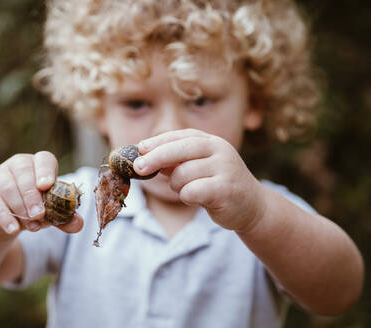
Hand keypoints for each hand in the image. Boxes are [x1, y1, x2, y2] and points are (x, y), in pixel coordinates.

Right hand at [0, 151, 83, 235]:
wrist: (8, 220)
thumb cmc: (35, 209)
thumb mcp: (51, 213)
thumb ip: (65, 218)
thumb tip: (78, 224)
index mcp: (39, 164)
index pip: (44, 159)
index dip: (46, 171)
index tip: (47, 185)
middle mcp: (19, 164)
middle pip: (24, 173)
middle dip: (32, 196)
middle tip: (39, 214)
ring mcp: (0, 175)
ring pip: (8, 187)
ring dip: (20, 207)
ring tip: (32, 225)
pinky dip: (4, 216)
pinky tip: (13, 229)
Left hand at [134, 129, 265, 230]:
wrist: (252, 206)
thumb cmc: (217, 185)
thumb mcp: (197, 168)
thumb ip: (175, 162)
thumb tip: (144, 157)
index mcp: (211, 141)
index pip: (180, 136)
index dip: (157, 142)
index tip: (139, 149)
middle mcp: (220, 150)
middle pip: (179, 149)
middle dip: (156, 157)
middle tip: (138, 167)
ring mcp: (225, 168)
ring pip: (182, 174)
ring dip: (176, 186)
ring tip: (187, 190)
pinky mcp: (226, 188)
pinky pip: (191, 191)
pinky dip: (186, 197)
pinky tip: (196, 199)